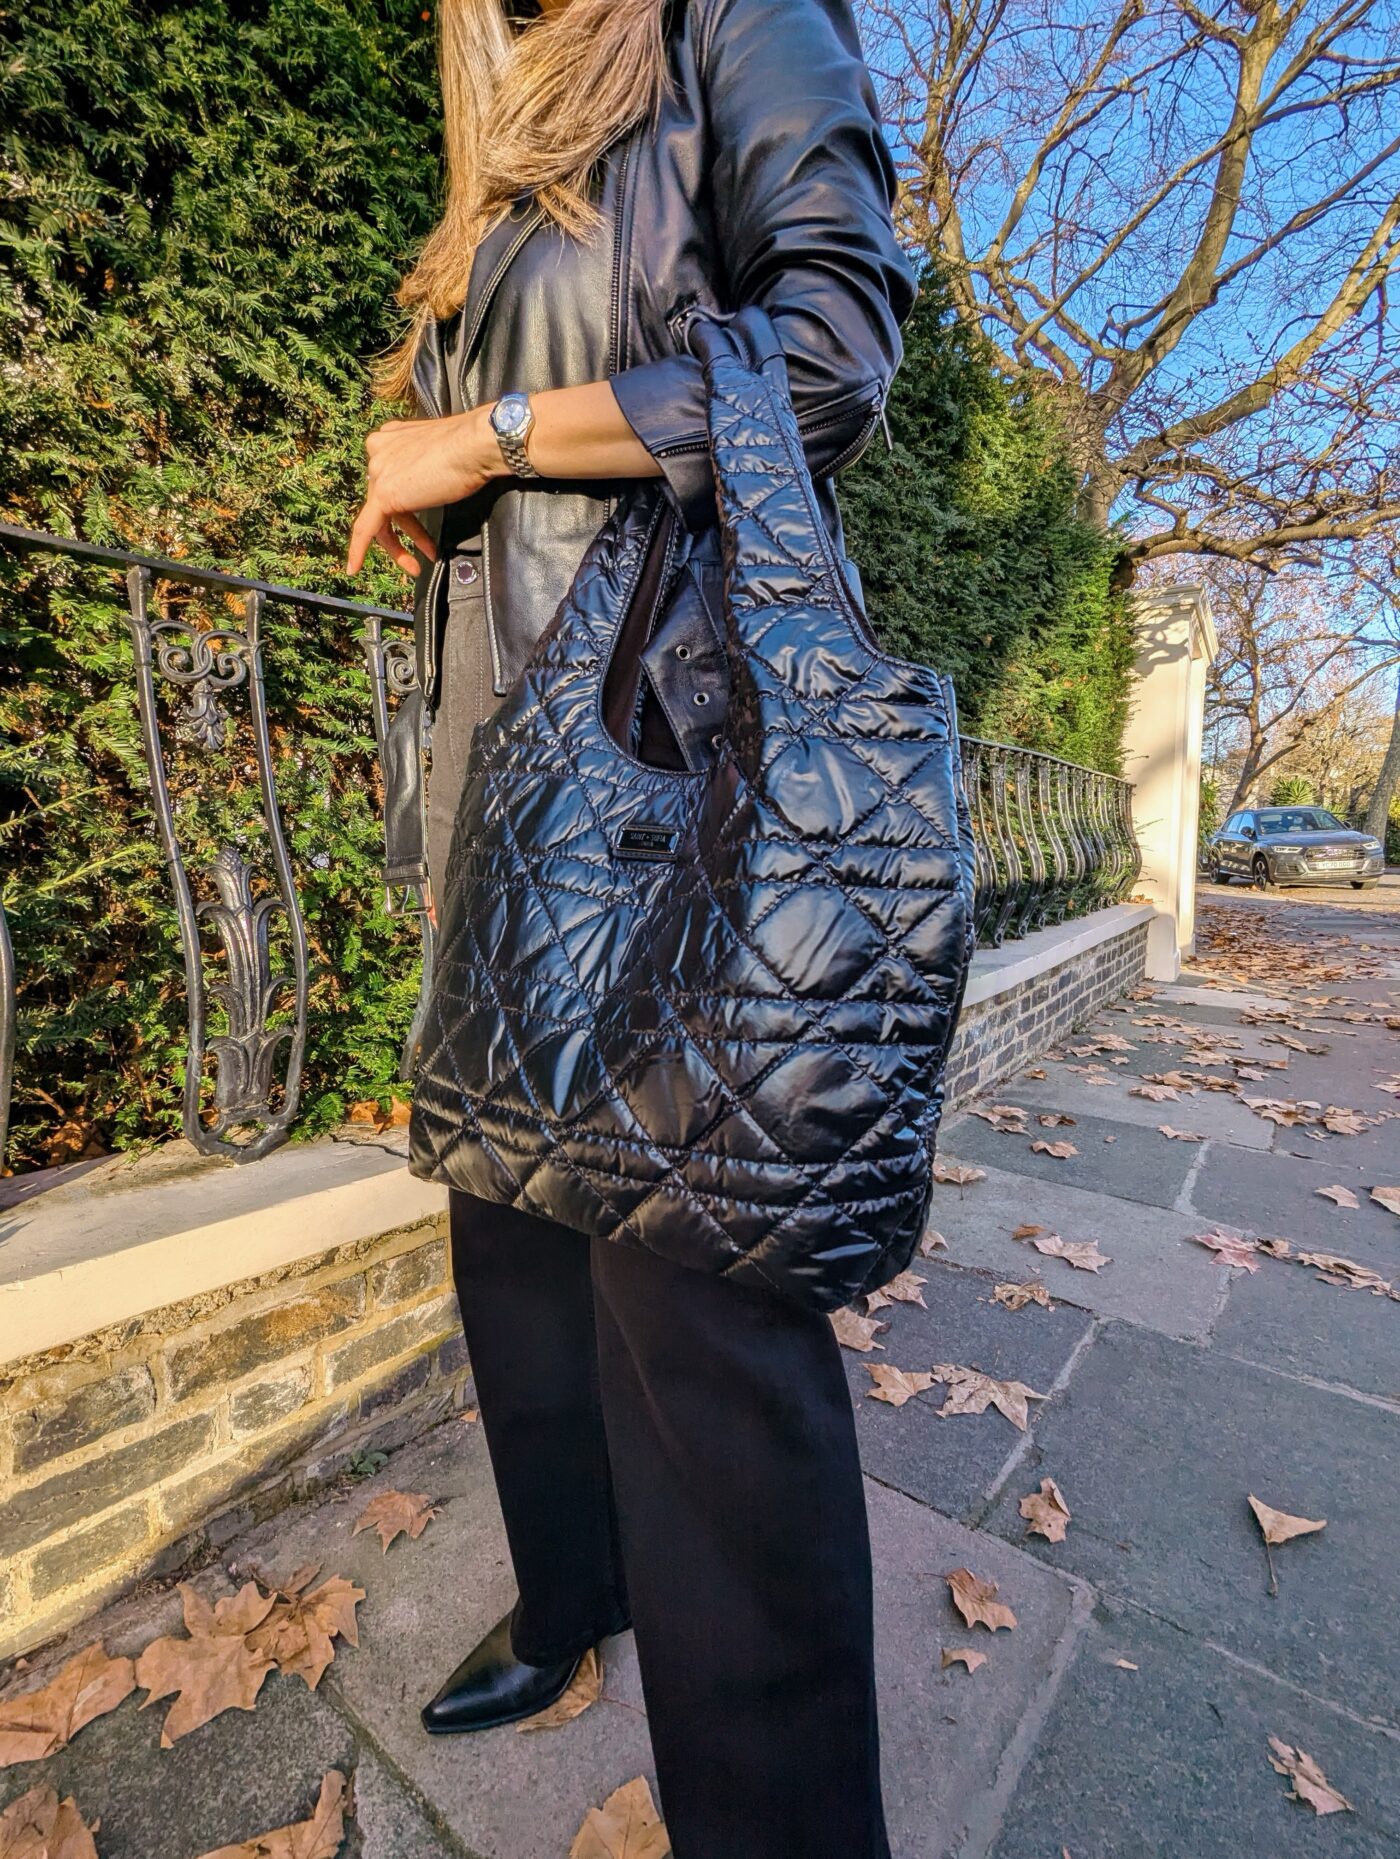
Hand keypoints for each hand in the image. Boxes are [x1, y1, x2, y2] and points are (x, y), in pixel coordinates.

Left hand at [346, 406, 504, 576]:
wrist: (477, 445)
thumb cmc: (472, 449)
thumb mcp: (441, 455)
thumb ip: (426, 467)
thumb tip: (434, 485)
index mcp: (391, 438)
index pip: (388, 477)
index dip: (404, 504)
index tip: (417, 522)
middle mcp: (379, 450)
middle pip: (383, 499)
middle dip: (406, 529)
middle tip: (424, 548)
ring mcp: (379, 471)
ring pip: (378, 516)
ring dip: (396, 546)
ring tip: (414, 565)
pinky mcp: (384, 494)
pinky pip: (365, 529)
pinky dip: (358, 551)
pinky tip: (354, 568)